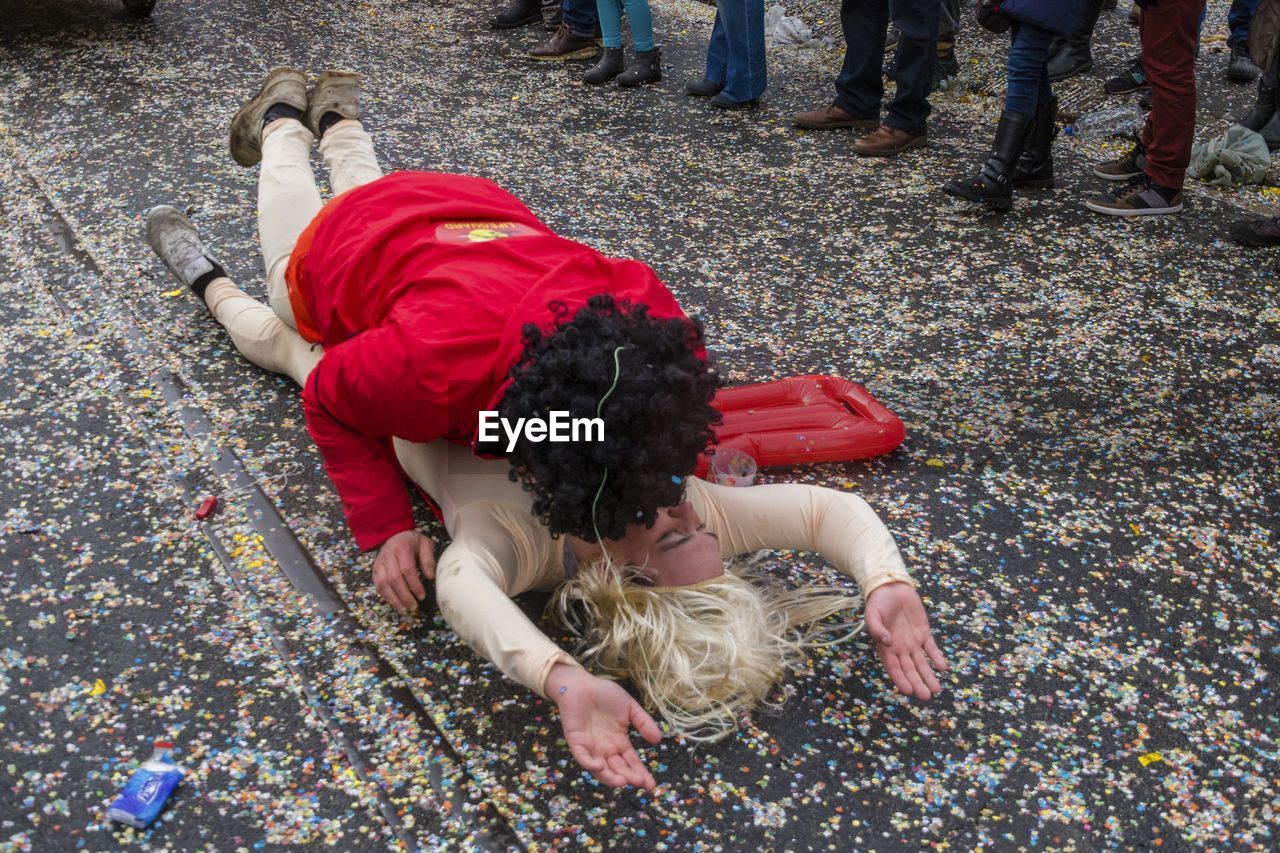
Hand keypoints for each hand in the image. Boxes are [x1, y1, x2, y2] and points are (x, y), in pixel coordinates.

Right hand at [373, 529, 435, 612]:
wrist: (394, 535)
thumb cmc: (412, 542)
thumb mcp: (425, 544)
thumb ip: (428, 558)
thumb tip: (430, 577)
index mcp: (402, 549)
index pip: (407, 570)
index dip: (414, 585)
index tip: (422, 596)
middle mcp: (388, 556)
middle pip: (394, 579)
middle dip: (404, 596)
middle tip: (414, 607)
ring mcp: (379, 563)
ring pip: (383, 584)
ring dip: (393, 599)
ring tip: (404, 610)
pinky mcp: (375, 570)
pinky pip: (378, 585)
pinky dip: (386, 596)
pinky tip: (395, 604)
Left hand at [545, 663, 661, 788]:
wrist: (582, 683)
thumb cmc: (604, 694)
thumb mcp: (629, 708)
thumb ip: (643, 723)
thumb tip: (658, 740)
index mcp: (618, 743)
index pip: (631, 762)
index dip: (640, 773)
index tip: (651, 784)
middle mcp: (605, 749)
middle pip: (618, 769)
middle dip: (629, 777)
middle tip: (641, 784)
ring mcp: (590, 747)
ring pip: (600, 769)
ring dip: (610, 777)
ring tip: (623, 781)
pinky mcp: (576, 741)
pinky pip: (582, 757)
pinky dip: (590, 763)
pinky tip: (600, 766)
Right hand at [865, 582, 948, 699]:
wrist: (891, 587)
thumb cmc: (878, 602)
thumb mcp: (872, 614)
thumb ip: (876, 629)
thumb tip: (886, 642)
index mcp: (886, 647)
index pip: (894, 668)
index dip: (901, 679)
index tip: (908, 691)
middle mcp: (900, 649)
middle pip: (910, 670)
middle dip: (918, 683)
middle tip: (926, 696)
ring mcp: (913, 642)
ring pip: (922, 663)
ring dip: (928, 676)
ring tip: (936, 689)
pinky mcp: (923, 633)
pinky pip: (931, 648)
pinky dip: (937, 658)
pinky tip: (942, 667)